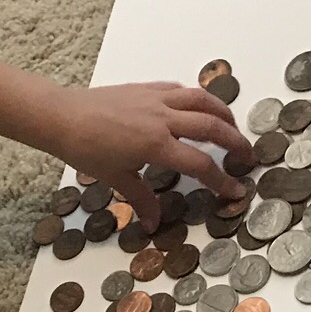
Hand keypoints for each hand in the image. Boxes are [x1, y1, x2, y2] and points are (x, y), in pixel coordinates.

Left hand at [37, 83, 250, 223]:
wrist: (62, 117)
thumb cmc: (85, 149)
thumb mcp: (116, 178)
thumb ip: (141, 199)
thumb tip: (154, 223)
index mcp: (156, 145)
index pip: (200, 165)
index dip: (221, 180)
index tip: (235, 191)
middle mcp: (162, 119)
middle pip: (212, 127)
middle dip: (235, 142)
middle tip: (247, 156)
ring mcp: (155, 99)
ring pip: (201, 100)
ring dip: (222, 112)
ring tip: (232, 126)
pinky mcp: (145, 88)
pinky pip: (179, 90)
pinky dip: (195, 98)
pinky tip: (198, 108)